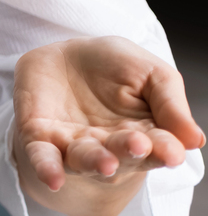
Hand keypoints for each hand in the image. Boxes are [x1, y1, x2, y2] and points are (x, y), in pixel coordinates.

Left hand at [11, 36, 203, 215]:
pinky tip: (53, 179)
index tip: (171, 150)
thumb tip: (194, 139)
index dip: (164, 149)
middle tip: (138, 145)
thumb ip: (171, 103)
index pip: (157, 148)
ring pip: (85, 160)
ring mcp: (75, 145)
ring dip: (95, 162)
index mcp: (144, 135)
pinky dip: (47, 168)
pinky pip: (43, 157)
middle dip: (129, 152)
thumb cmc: (115, 67)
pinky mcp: (41, 137)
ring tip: (106, 162)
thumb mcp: (151, 73)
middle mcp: (111, 147)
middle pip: (122, 155)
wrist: (66, 54)